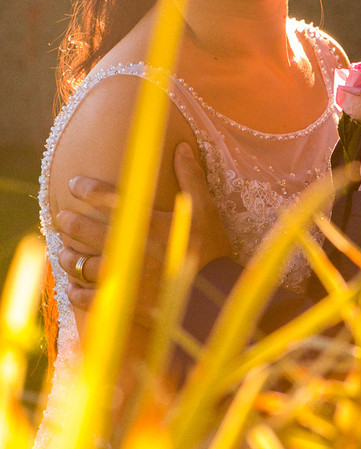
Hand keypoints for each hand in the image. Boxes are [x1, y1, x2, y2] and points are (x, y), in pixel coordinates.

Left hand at [57, 143, 230, 311]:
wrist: (212, 296)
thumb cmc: (210, 251)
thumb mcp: (206, 209)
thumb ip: (191, 177)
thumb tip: (182, 146)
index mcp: (143, 221)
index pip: (105, 198)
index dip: (85, 188)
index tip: (74, 184)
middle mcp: (125, 246)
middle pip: (83, 231)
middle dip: (68, 222)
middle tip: (60, 218)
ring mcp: (120, 275)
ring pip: (80, 265)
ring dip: (68, 258)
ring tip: (63, 254)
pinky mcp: (120, 301)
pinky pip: (88, 297)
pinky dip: (76, 292)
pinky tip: (72, 288)